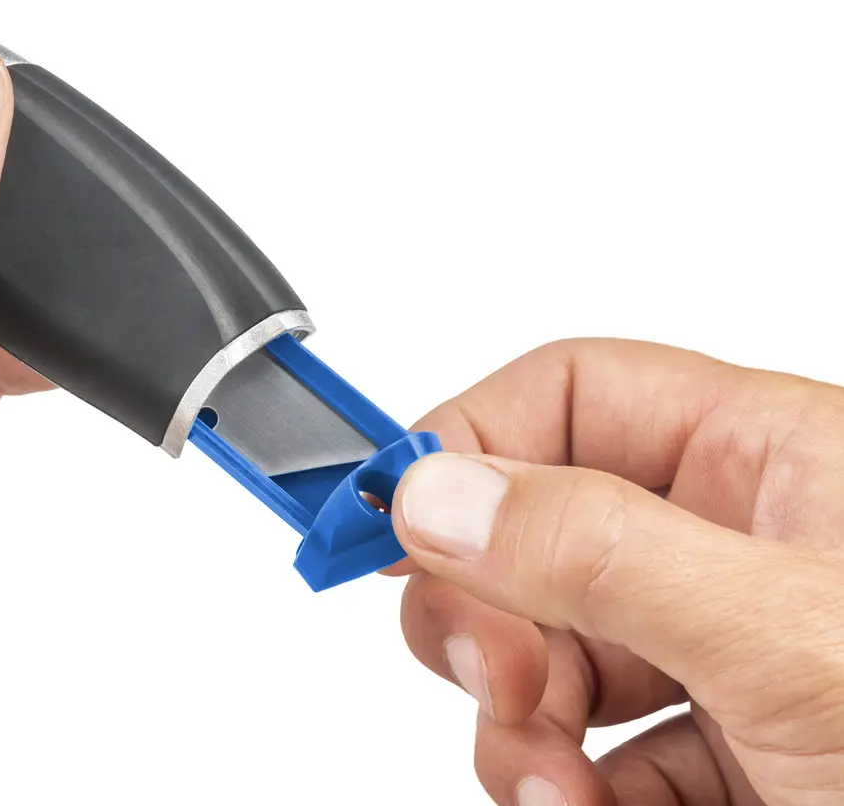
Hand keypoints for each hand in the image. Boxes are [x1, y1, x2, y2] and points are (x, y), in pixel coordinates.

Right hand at [390, 339, 843, 805]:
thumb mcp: (778, 637)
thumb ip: (601, 553)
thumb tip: (437, 495)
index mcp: (773, 458)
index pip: (572, 394)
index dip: (466, 445)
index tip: (379, 518)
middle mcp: (742, 543)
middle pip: (533, 532)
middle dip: (485, 615)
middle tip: (491, 676)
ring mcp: (728, 650)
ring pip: (548, 648)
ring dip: (519, 722)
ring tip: (554, 782)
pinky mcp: (730, 745)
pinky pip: (594, 745)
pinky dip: (562, 781)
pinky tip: (590, 804)